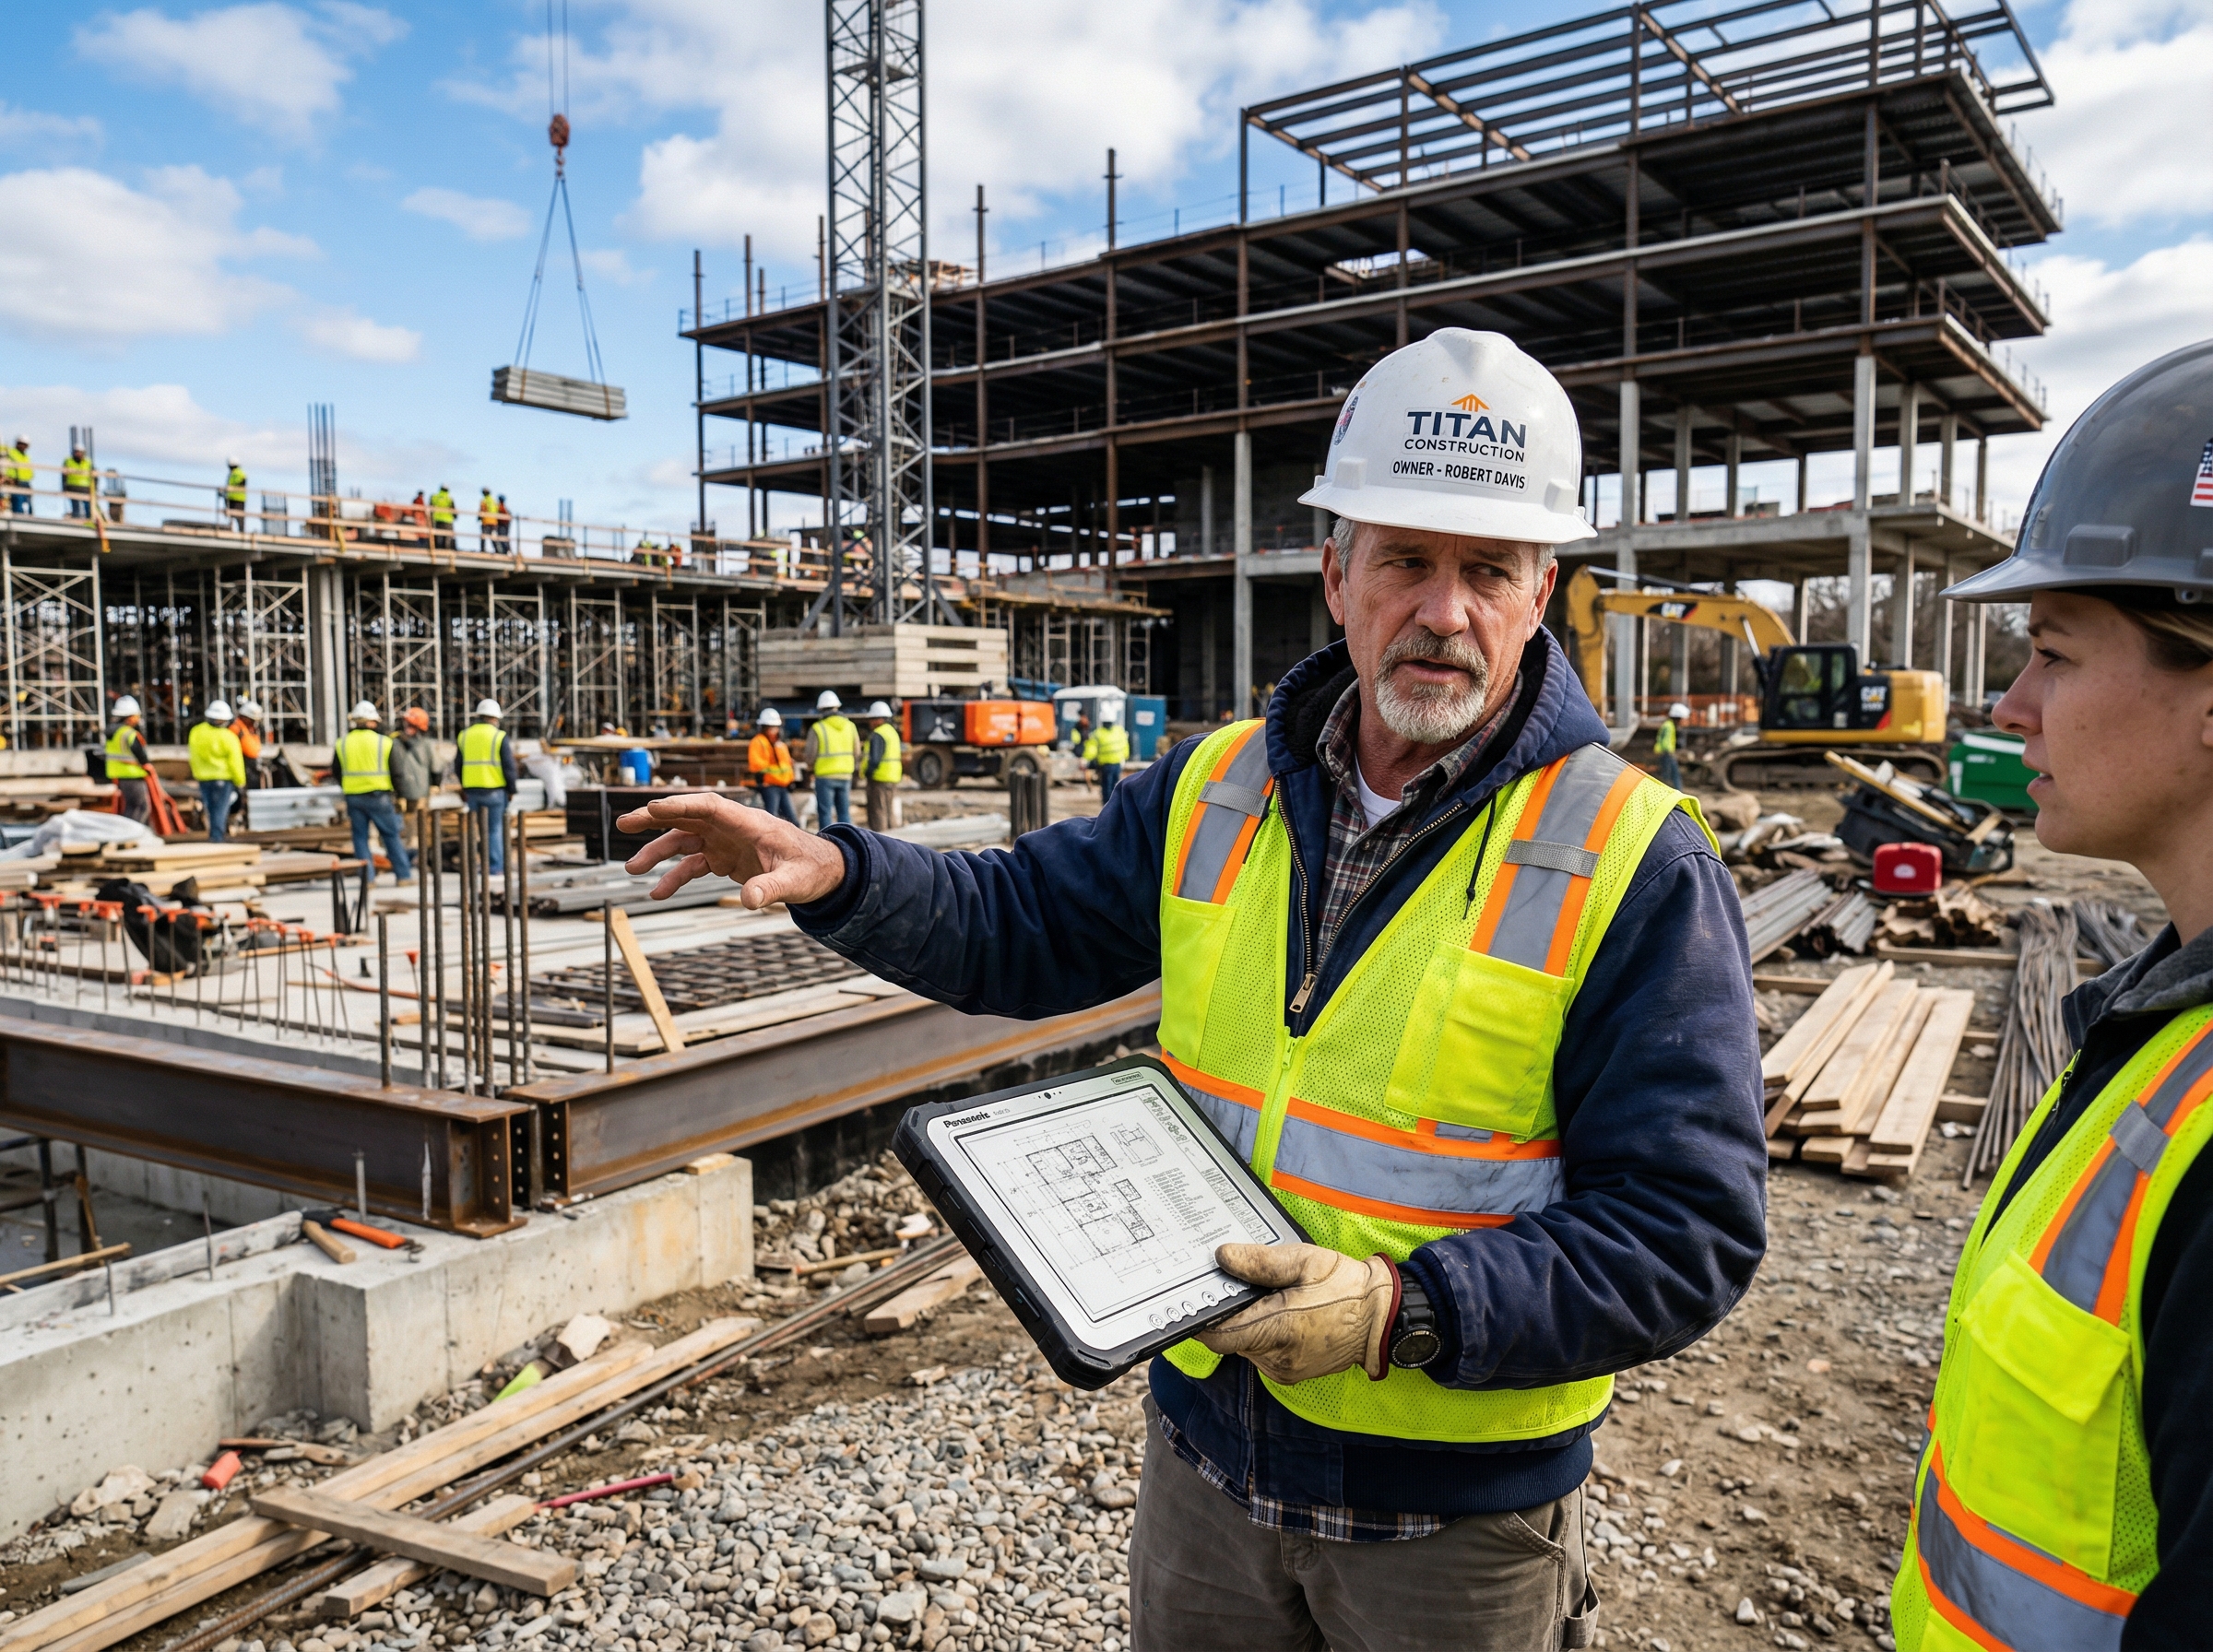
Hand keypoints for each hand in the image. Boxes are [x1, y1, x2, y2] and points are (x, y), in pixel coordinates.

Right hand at [618, 792, 846, 907]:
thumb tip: (750, 901)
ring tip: (632, 869)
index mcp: (749, 823)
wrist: (821, 871)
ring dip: (658, 852)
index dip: (682, 805)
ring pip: (684, 840)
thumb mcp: (795, 882)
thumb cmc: (811, 869)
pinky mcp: (723, 858)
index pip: (711, 807)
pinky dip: (674, 877)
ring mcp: (725, 842)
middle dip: (656, 818)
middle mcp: (732, 828)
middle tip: (624, 823)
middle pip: (688, 817)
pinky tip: (658, 893)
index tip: (654, 807)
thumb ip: (771, 889)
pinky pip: (693, 865)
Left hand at [1196, 1243, 1395, 1384]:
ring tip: (1272, 1300)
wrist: (1379, 1319)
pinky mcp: (1289, 1374)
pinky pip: (1261, 1354)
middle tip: (1248, 1289)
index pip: (1219, 1335)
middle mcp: (1277, 1357)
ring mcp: (1282, 1369)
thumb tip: (1224, 1257)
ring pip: (1244, 1346)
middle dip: (1233, 1314)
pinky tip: (1281, 1316)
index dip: (1205, 1317)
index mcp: (1279, 1328)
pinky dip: (1263, 1336)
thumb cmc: (1345, 1287)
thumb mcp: (1305, 1261)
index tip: (1203, 1298)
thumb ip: (1260, 1261)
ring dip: (1249, 1325)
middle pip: (1230, 1338)